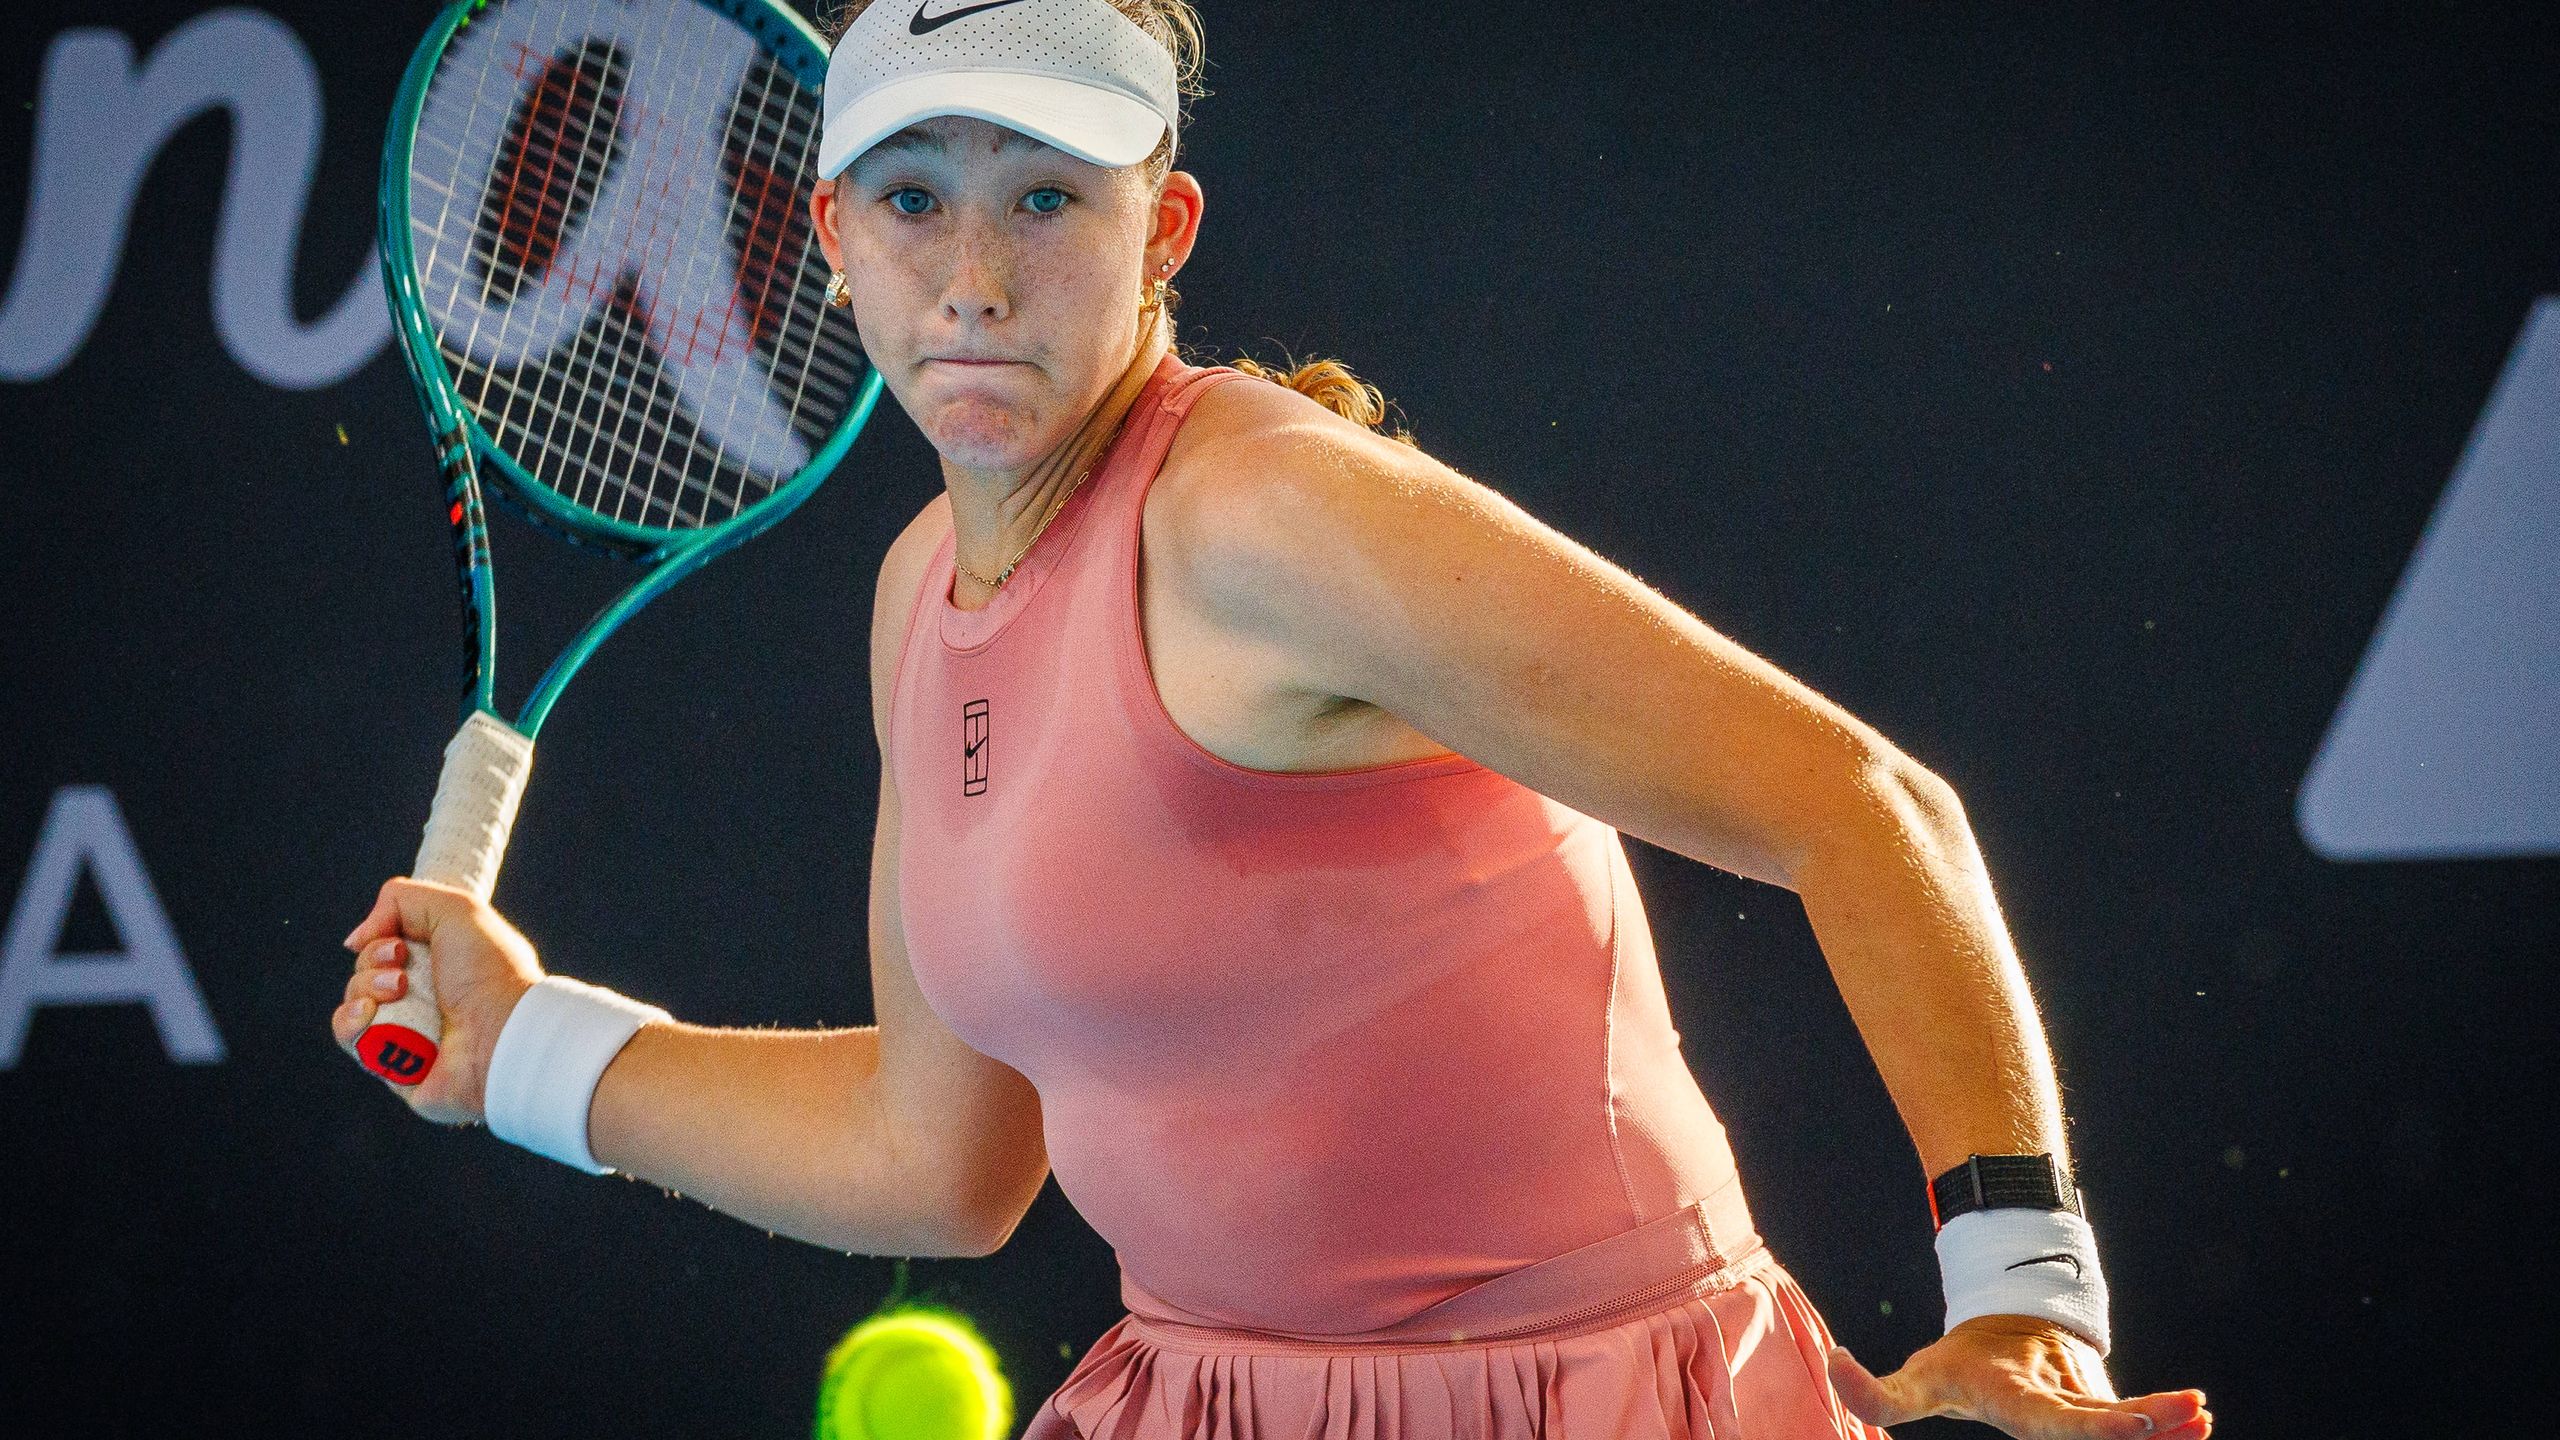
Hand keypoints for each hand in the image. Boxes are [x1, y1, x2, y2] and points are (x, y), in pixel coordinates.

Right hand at [332, 876, 542, 1127]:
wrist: (504, 1035)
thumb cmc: (491, 972)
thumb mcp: (455, 909)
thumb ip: (400, 900)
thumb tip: (357, 939)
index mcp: (442, 961)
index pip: (387, 942)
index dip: (381, 939)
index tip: (399, 944)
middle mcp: (424, 994)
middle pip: (366, 968)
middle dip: (374, 962)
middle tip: (402, 973)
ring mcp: (406, 1028)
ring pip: (354, 998)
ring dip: (365, 987)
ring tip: (397, 992)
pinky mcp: (390, 1062)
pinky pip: (350, 1035)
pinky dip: (351, 1020)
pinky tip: (370, 1013)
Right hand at [1828, 1314, 2210, 1438]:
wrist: (1996, 1352)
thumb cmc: (1960, 1368)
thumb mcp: (1919, 1379)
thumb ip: (1877, 1393)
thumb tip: (1834, 1367)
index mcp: (2023, 1417)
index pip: (2064, 1428)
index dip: (2099, 1429)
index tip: (2134, 1424)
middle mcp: (2062, 1430)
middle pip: (2110, 1439)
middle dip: (2153, 1436)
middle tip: (2193, 1420)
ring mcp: (2088, 1421)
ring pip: (2135, 1433)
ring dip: (2171, 1428)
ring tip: (2199, 1414)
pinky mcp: (2106, 1411)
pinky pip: (2144, 1422)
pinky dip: (2172, 1419)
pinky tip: (2199, 1414)